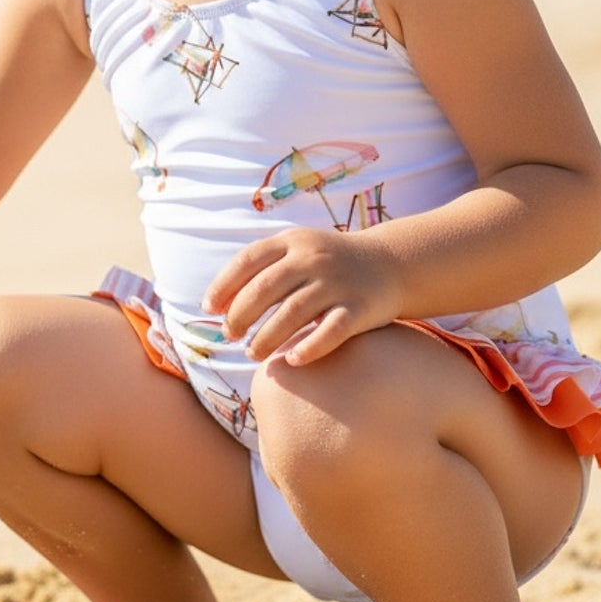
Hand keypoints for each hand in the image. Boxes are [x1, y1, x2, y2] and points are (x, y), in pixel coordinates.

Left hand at [202, 227, 402, 364]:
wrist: (390, 264)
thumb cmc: (330, 264)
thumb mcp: (297, 251)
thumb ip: (261, 270)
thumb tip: (216, 305)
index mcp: (293, 241)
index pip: (248, 260)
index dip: (224, 285)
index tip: (209, 310)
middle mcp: (314, 258)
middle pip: (266, 288)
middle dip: (241, 315)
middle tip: (228, 337)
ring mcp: (338, 282)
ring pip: (294, 312)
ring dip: (267, 337)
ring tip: (252, 353)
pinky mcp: (360, 308)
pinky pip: (331, 331)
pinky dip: (310, 347)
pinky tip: (292, 360)